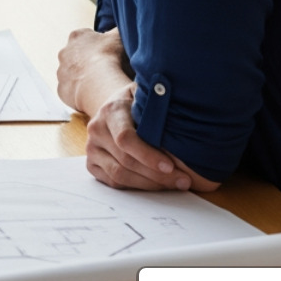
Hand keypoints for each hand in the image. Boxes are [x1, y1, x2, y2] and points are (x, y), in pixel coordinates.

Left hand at [56, 27, 127, 114]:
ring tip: (98, 83)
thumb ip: (118, 29)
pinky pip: (70, 90)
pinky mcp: (61, 89)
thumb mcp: (119, 36)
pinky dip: (79, 92)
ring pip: (71, 73)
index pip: (86, 38)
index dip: (99, 46)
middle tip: (102, 69)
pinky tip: (92, 94)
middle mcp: (64, 52)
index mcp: (77, 36)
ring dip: (82, 77)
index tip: (108, 53)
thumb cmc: (111, 57)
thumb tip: (122, 25)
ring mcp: (61, 71)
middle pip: (76, 56)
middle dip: (87, 61)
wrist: (101, 83)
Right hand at [82, 85, 218, 192]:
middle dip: (157, 175)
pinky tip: (156, 185)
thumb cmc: (137, 102)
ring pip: (119, 175)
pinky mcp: (93, 164)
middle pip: (125, 161)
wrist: (113, 107)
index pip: (126, 139)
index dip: (148, 155)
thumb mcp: (146, 93)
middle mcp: (96, 130)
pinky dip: (137, 187)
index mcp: (110, 111)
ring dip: (149, 184)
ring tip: (174, 185)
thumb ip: (159, 101)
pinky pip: (114, 183)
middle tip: (183, 181)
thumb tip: (189, 111)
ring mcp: (92, 149)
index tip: (171, 166)